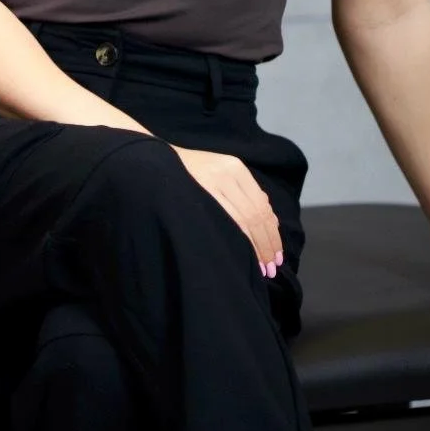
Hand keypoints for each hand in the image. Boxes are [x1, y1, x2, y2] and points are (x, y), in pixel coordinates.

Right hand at [171, 146, 283, 275]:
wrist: (153, 163)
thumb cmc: (186, 175)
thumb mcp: (217, 175)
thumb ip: (242, 194)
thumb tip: (271, 223)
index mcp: (236, 168)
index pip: (262, 205)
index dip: (272, 233)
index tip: (276, 255)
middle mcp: (229, 172)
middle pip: (257, 214)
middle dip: (267, 244)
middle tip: (271, 267)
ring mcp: (214, 180)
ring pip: (246, 218)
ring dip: (257, 245)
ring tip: (261, 267)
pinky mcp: (201, 189)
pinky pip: (228, 218)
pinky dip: (241, 238)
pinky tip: (244, 253)